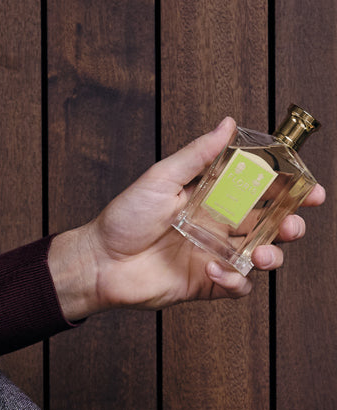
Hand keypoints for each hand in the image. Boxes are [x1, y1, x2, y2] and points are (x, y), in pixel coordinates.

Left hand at [48, 118, 324, 319]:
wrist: (98, 260)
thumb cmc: (123, 218)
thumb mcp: (161, 179)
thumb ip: (197, 155)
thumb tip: (227, 123)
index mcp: (214, 200)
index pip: (262, 194)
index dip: (291, 193)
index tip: (313, 191)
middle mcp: (219, 228)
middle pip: (271, 227)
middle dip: (291, 226)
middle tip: (293, 225)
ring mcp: (215, 257)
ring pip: (262, 258)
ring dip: (273, 256)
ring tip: (265, 254)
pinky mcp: (206, 284)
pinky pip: (236, 286)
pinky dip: (234, 281)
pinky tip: (214, 270)